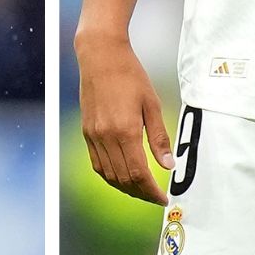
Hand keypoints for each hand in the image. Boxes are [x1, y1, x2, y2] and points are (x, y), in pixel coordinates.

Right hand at [76, 33, 171, 203]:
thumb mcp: (151, 103)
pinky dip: (110, 175)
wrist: (100, 56)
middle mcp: (106, 136)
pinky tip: (121, 175)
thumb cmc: (129, 74)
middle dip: (141, 193)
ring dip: (125, 187)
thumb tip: (168, 164)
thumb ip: (159, 137)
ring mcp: (93, 135)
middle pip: (123, 179)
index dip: (152, 191)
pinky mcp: (86, 131)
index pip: (139, 174)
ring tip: (141, 189)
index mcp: (125, 130)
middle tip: (155, 196)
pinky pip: (97, 163)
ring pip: (108, 175)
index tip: (162, 198)